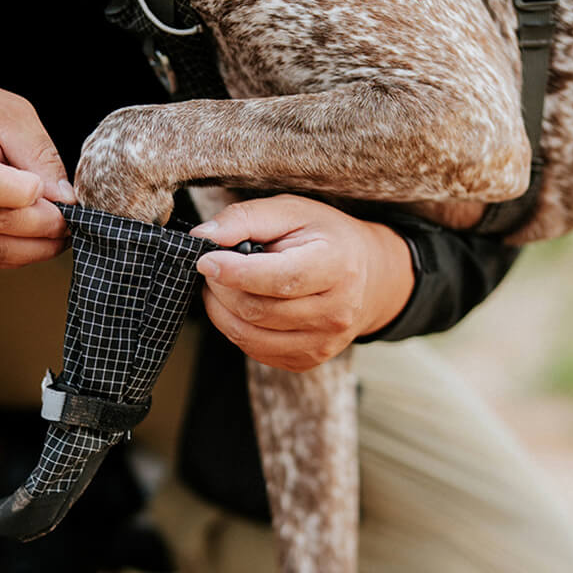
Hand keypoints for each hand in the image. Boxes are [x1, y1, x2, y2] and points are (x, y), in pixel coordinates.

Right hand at [0, 76, 75, 269]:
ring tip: (57, 232)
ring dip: (36, 249)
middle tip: (70, 218)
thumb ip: (40, 155)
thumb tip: (67, 201)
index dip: (26, 194)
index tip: (46, 188)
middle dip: (45, 226)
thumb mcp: (7, 112)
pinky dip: (14, 256)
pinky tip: (30, 239)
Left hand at [190, 194, 414, 370]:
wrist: (369, 279)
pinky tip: (239, 307)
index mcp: (337, 267)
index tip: (205, 260)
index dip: (235, 272)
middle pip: (257, 310)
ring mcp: (322, 343)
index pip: (279, 279)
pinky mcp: (307, 361)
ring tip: (220, 288)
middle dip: (222, 289)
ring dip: (221, 311)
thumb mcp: (294, 211)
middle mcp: (335, 312)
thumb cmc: (326, 238)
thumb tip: (204, 235)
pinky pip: (255, 351)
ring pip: (249, 336)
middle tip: (212, 269)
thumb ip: (248, 218)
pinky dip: (236, 328)